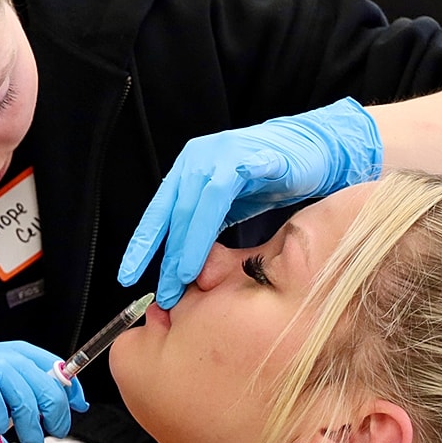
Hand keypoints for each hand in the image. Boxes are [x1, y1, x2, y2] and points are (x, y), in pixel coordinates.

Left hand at [118, 98, 381, 306]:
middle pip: (173, 213)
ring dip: (185, 245)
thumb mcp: (229, 209)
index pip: (159, 212)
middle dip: (165, 257)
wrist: (314, 150)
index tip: (128, 276)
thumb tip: (187, 272)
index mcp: (189, 170)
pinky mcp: (247, 157)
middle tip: (164, 292)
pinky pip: (221, 192)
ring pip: (192, 205)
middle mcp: (198, 159)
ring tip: (181, 277)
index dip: (142, 246)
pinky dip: (207, 224)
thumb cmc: (269, 178)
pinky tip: (206, 248)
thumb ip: (206, 231)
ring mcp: (221, 155)